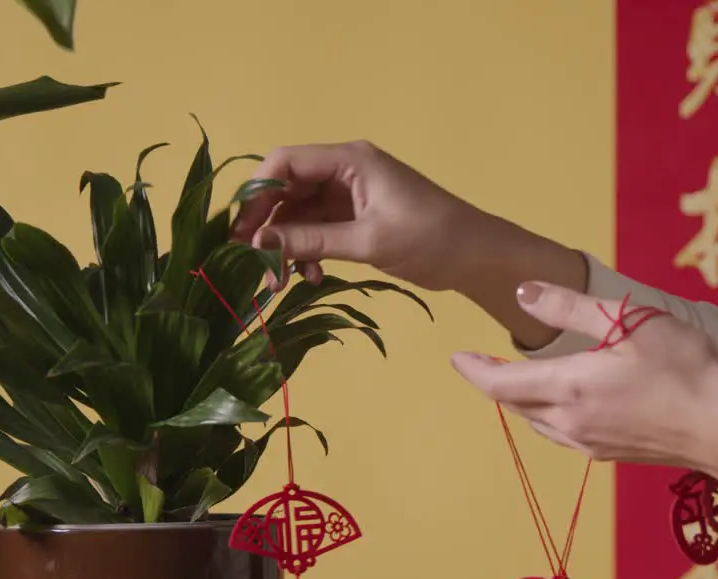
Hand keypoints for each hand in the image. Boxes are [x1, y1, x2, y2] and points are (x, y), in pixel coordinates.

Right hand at [231, 140, 591, 349]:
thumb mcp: (368, 241)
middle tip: (251, 262)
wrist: (476, 256)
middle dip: (268, 225)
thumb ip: (312, 239)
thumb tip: (260, 244)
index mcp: (351, 160)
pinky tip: (311, 277)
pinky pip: (319, 229)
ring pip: (300, 213)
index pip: (285, 162)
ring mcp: (352, 194)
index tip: (241, 231)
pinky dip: (309, 251)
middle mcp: (347, 169)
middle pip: (287, 188)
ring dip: (288, 243)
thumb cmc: (431, 239)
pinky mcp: (357, 217)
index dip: (257, 193)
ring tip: (282, 279)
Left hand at [451, 282, 717, 537]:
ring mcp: (589, 444)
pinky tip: (561, 403)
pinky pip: (560, 433)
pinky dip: (545, 414)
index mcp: (569, 388)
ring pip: (536, 422)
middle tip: (479, 363)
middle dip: (493, 383)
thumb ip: (569, 306)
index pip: (500, 383)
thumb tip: (520, 294)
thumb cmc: (683, 369)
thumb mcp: (628, 322)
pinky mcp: (609, 454)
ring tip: (515, 379)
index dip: (473, 370)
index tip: (455, 357)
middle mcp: (569, 422)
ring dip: (519, 401)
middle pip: (514, 404)